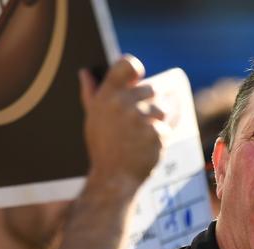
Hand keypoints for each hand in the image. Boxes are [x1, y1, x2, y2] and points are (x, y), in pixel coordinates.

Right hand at [79, 55, 164, 187]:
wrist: (113, 178)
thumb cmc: (102, 147)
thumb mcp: (93, 119)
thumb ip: (91, 93)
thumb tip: (85, 72)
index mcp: (107, 95)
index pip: (128, 64)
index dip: (136, 69)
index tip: (138, 78)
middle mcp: (123, 103)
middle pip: (153, 88)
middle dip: (150, 104)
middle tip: (139, 122)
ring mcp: (141, 119)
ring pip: (162, 109)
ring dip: (157, 122)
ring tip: (141, 137)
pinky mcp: (157, 134)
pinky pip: (167, 128)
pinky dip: (161, 138)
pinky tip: (147, 147)